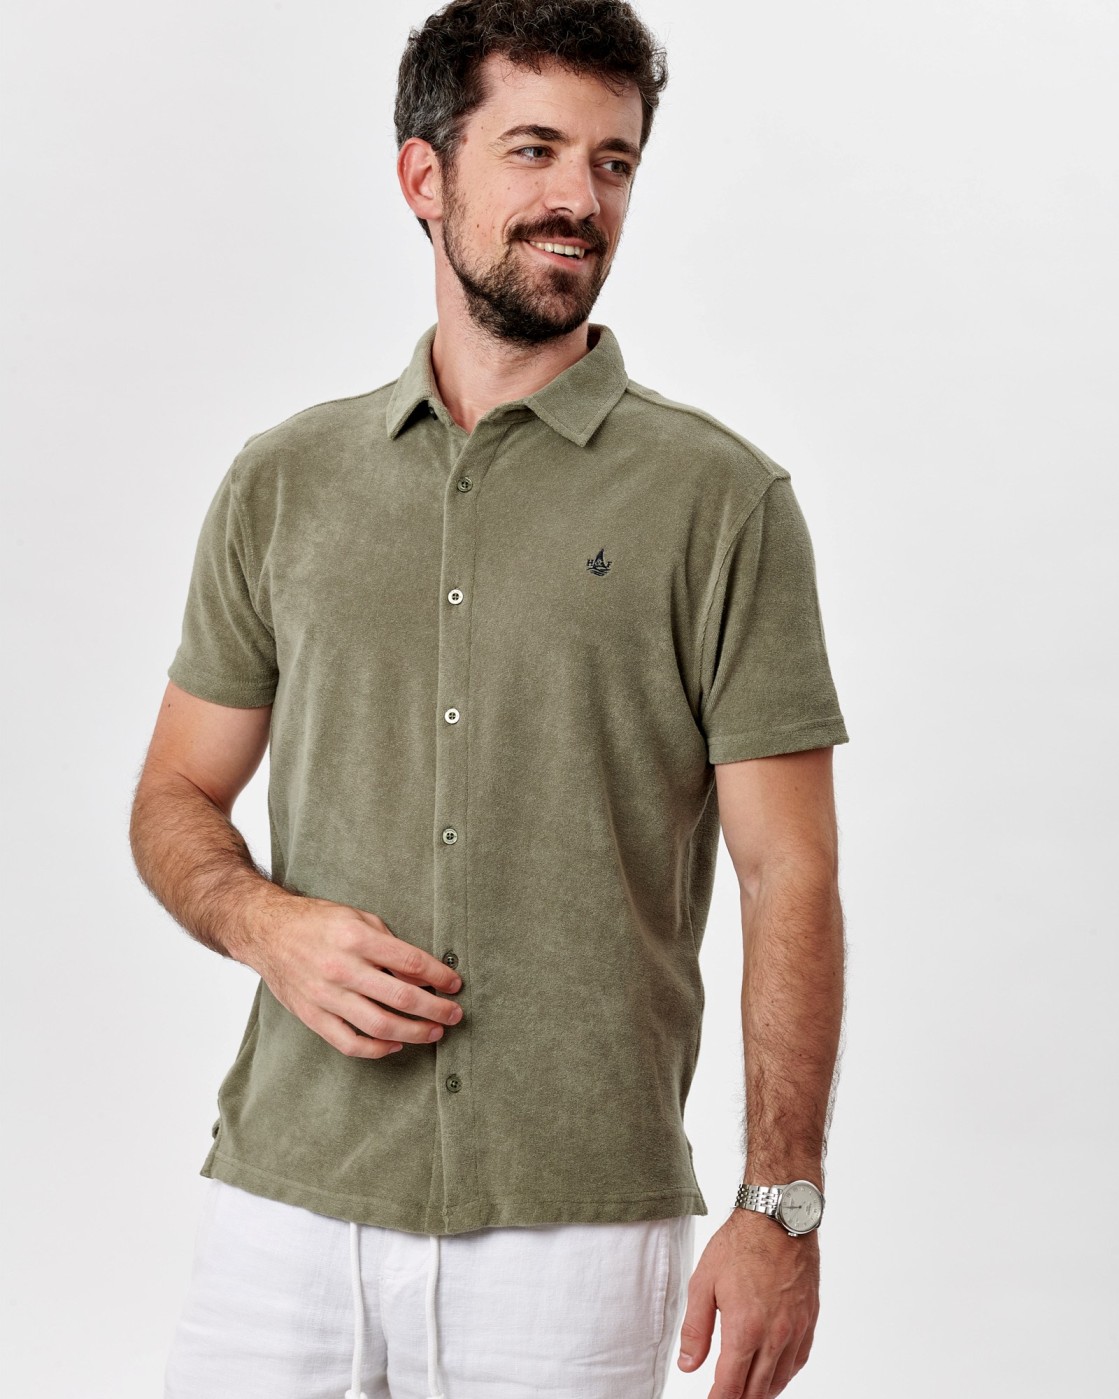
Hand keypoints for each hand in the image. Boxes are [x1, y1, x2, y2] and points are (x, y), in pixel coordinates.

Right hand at [245, 890, 463, 1058]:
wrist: (268, 932)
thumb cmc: (318, 923)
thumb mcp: (360, 920)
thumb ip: (391, 947)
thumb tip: (422, 975)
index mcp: (356, 939)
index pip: (410, 962)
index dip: (439, 976)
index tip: (455, 985)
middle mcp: (342, 969)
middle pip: (401, 997)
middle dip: (436, 1009)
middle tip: (455, 1014)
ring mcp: (326, 996)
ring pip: (380, 1026)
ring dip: (414, 1033)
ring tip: (434, 1032)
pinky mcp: (312, 1016)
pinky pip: (349, 1043)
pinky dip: (377, 1050)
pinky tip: (396, 1045)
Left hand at [677, 1208, 818, 1398]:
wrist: (779, 1217)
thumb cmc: (740, 1245)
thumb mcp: (703, 1283)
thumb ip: (695, 1329)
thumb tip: (688, 1365)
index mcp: (745, 1329)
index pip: (731, 1387)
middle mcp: (775, 1336)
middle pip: (756, 1392)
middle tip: (724, 1397)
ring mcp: (796, 1330)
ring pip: (779, 1381)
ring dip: (760, 1392)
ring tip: (744, 1392)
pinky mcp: (809, 1320)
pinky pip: (798, 1362)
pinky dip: (783, 1376)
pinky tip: (772, 1375)